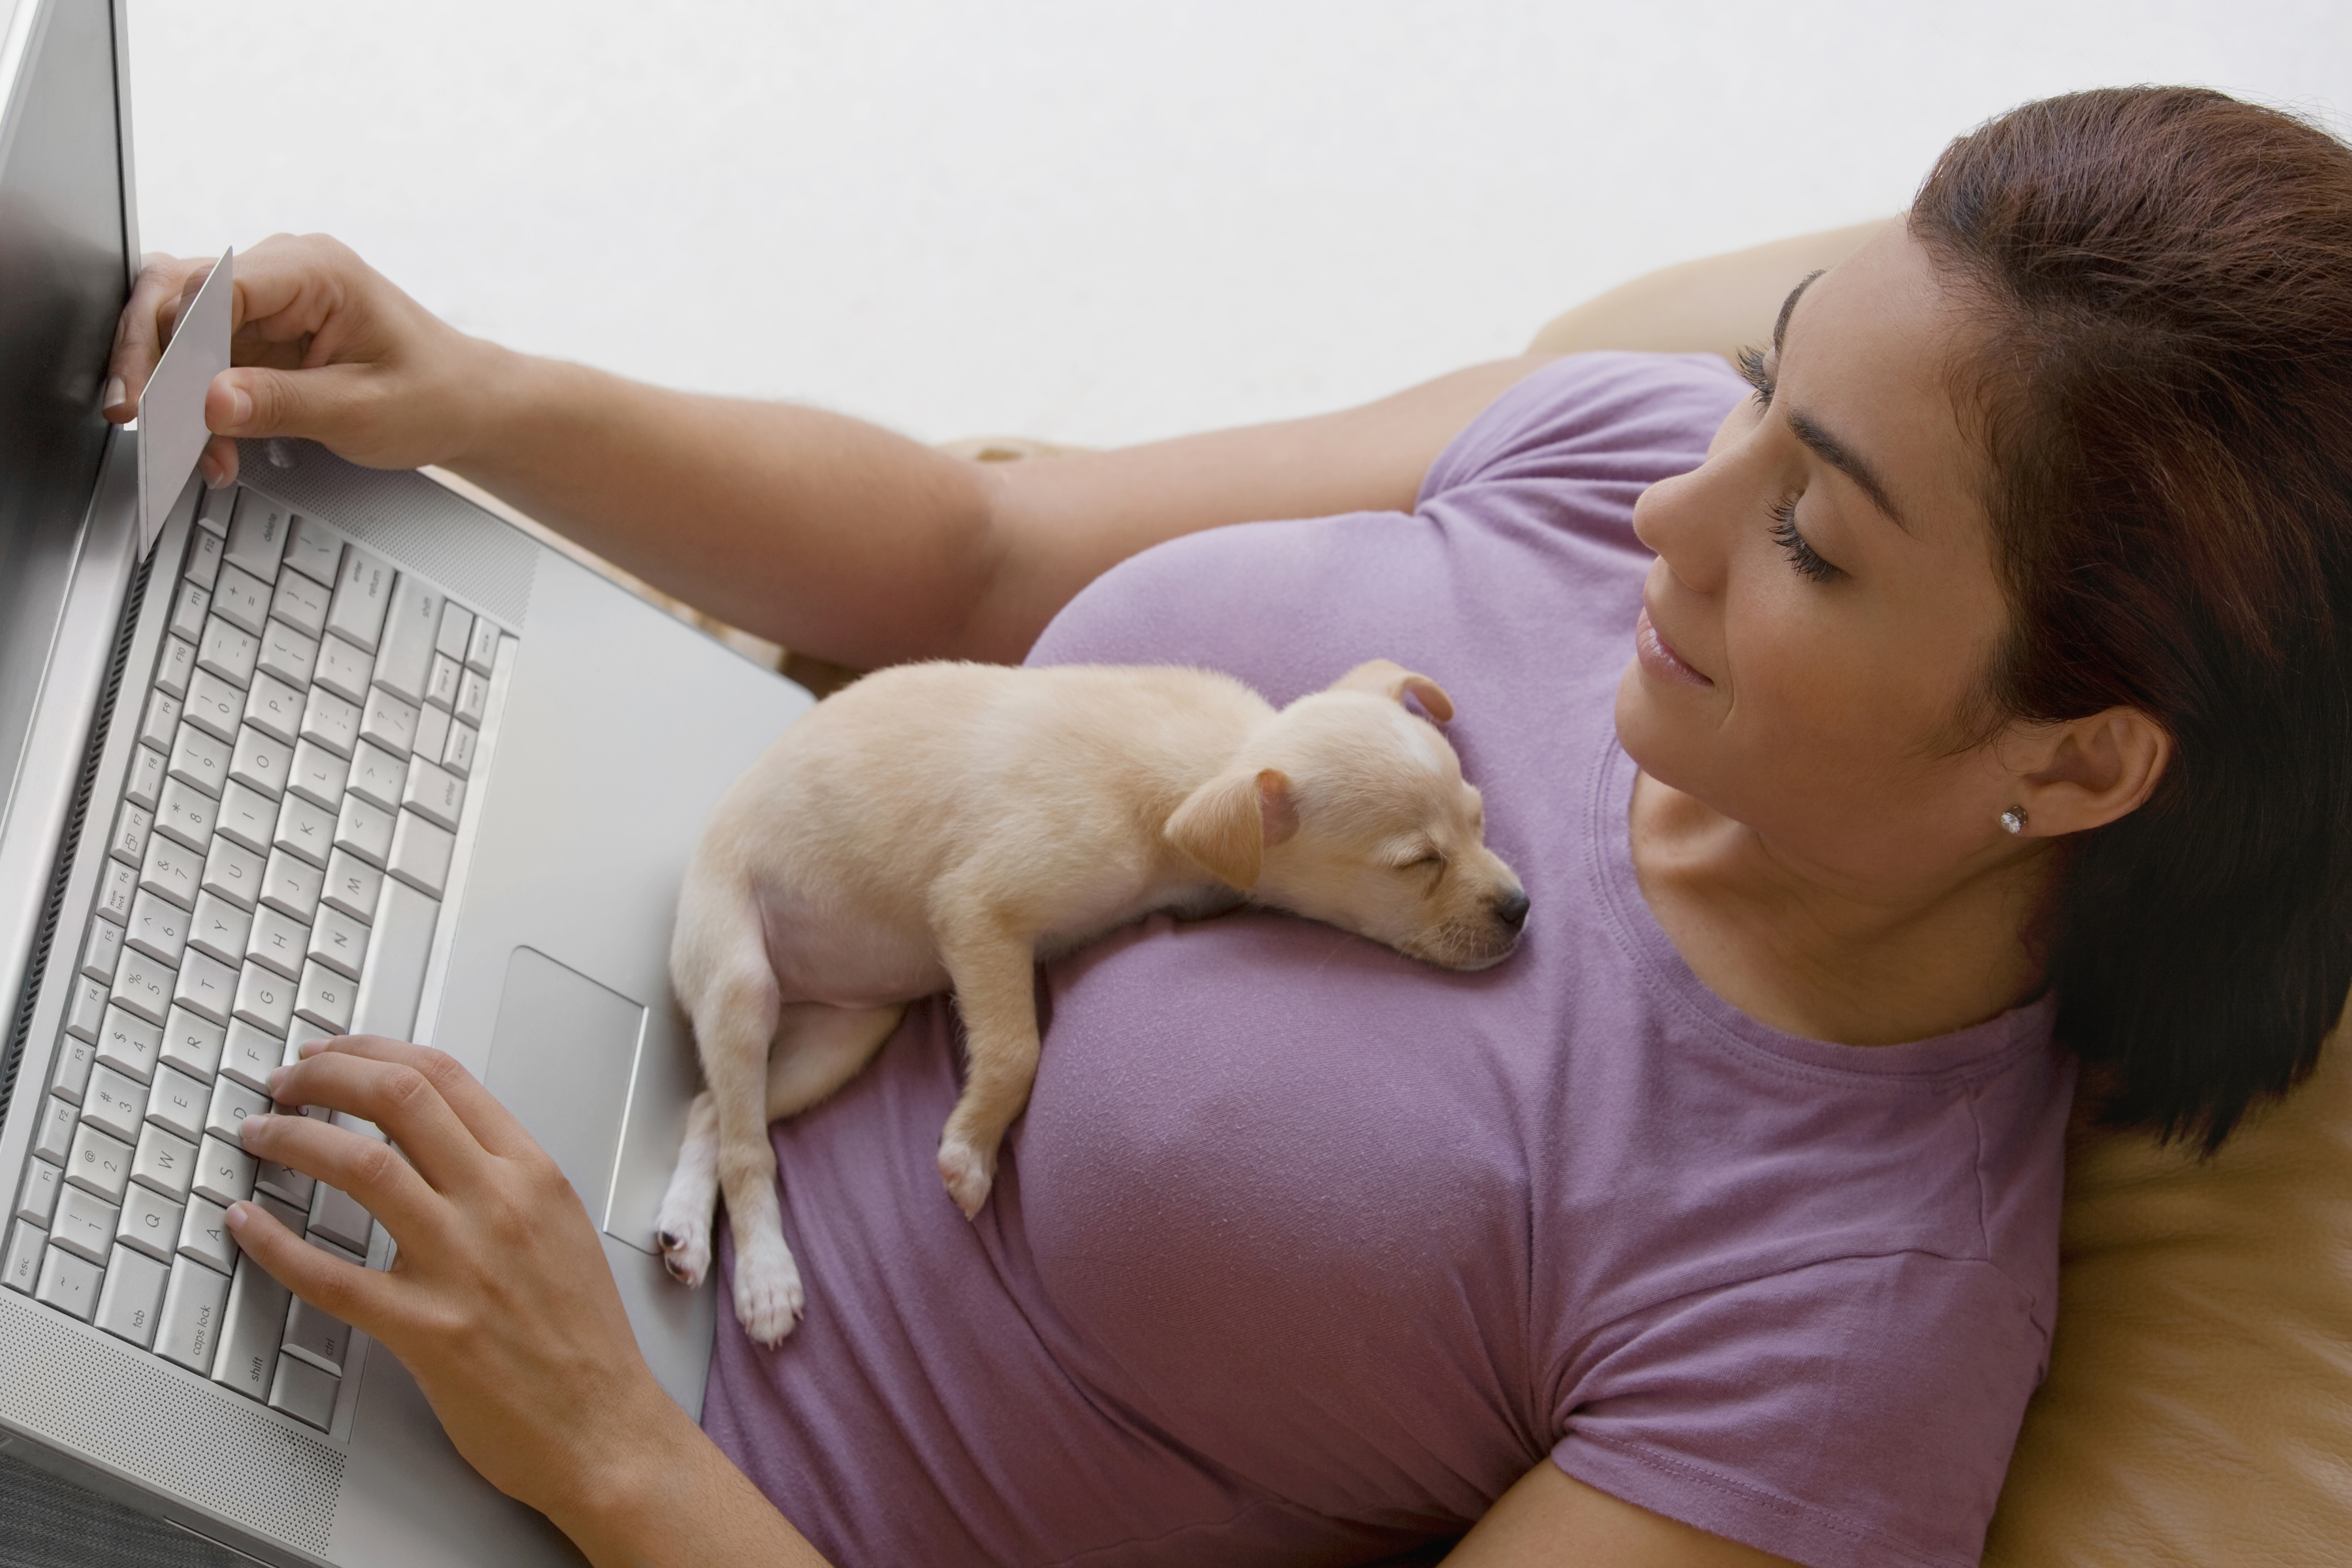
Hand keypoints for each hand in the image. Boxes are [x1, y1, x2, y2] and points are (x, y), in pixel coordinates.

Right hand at [104, 234, 505, 488]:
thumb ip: (282, 404)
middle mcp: (281, 271)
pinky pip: (201, 357)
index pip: (213, 286)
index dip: (176, 340)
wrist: (464, 404)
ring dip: (172, 389)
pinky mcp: (257, 333)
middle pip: (177, 295)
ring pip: (178, 327)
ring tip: (186, 448)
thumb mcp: (361, 410)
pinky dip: (196, 403)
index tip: (162, 396)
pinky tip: (212, 446)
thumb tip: (209, 401)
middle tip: (141, 420)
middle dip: (153, 360)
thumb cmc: (432, 395)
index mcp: (313, 270)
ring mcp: (265, 301)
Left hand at [227, 1035, 689, 1533]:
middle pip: (398, 1098)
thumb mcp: (561, 1228)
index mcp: (534, 1175)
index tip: (332, 1053)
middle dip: (325, 1075)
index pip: (445, 1077)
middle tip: (285, 1082)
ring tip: (261, 1135)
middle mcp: (499, 1205)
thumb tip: (435, 1139)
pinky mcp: (425, 1328)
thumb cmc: (583, 1338)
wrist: (605, 1426)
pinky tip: (247, 1225)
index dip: (373, 1050)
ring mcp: (461, 1264)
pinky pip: (331, 1274)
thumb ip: (504, 1179)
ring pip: (361, 1166)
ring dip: (293, 1138)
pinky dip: (276, 1243)